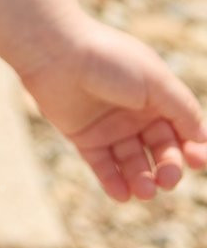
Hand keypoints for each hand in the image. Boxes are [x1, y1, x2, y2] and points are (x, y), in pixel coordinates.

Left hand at [18, 14, 206, 201]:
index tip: (196, 161)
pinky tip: (122, 194)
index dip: (192, 148)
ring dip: (143, 180)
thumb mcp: (156, 81)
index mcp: (156, 95)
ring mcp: (110, 126)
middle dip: (168, 168)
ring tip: (145, 191)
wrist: (56, 53)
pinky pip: (104, 167)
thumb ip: (182, 109)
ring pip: (134, 163)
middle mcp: (135, 112)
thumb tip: (202, 137)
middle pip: (161, 150)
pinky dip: (114, 183)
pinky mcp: (85, 137)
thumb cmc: (109, 60)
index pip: (182, 129)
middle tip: (167, 179)